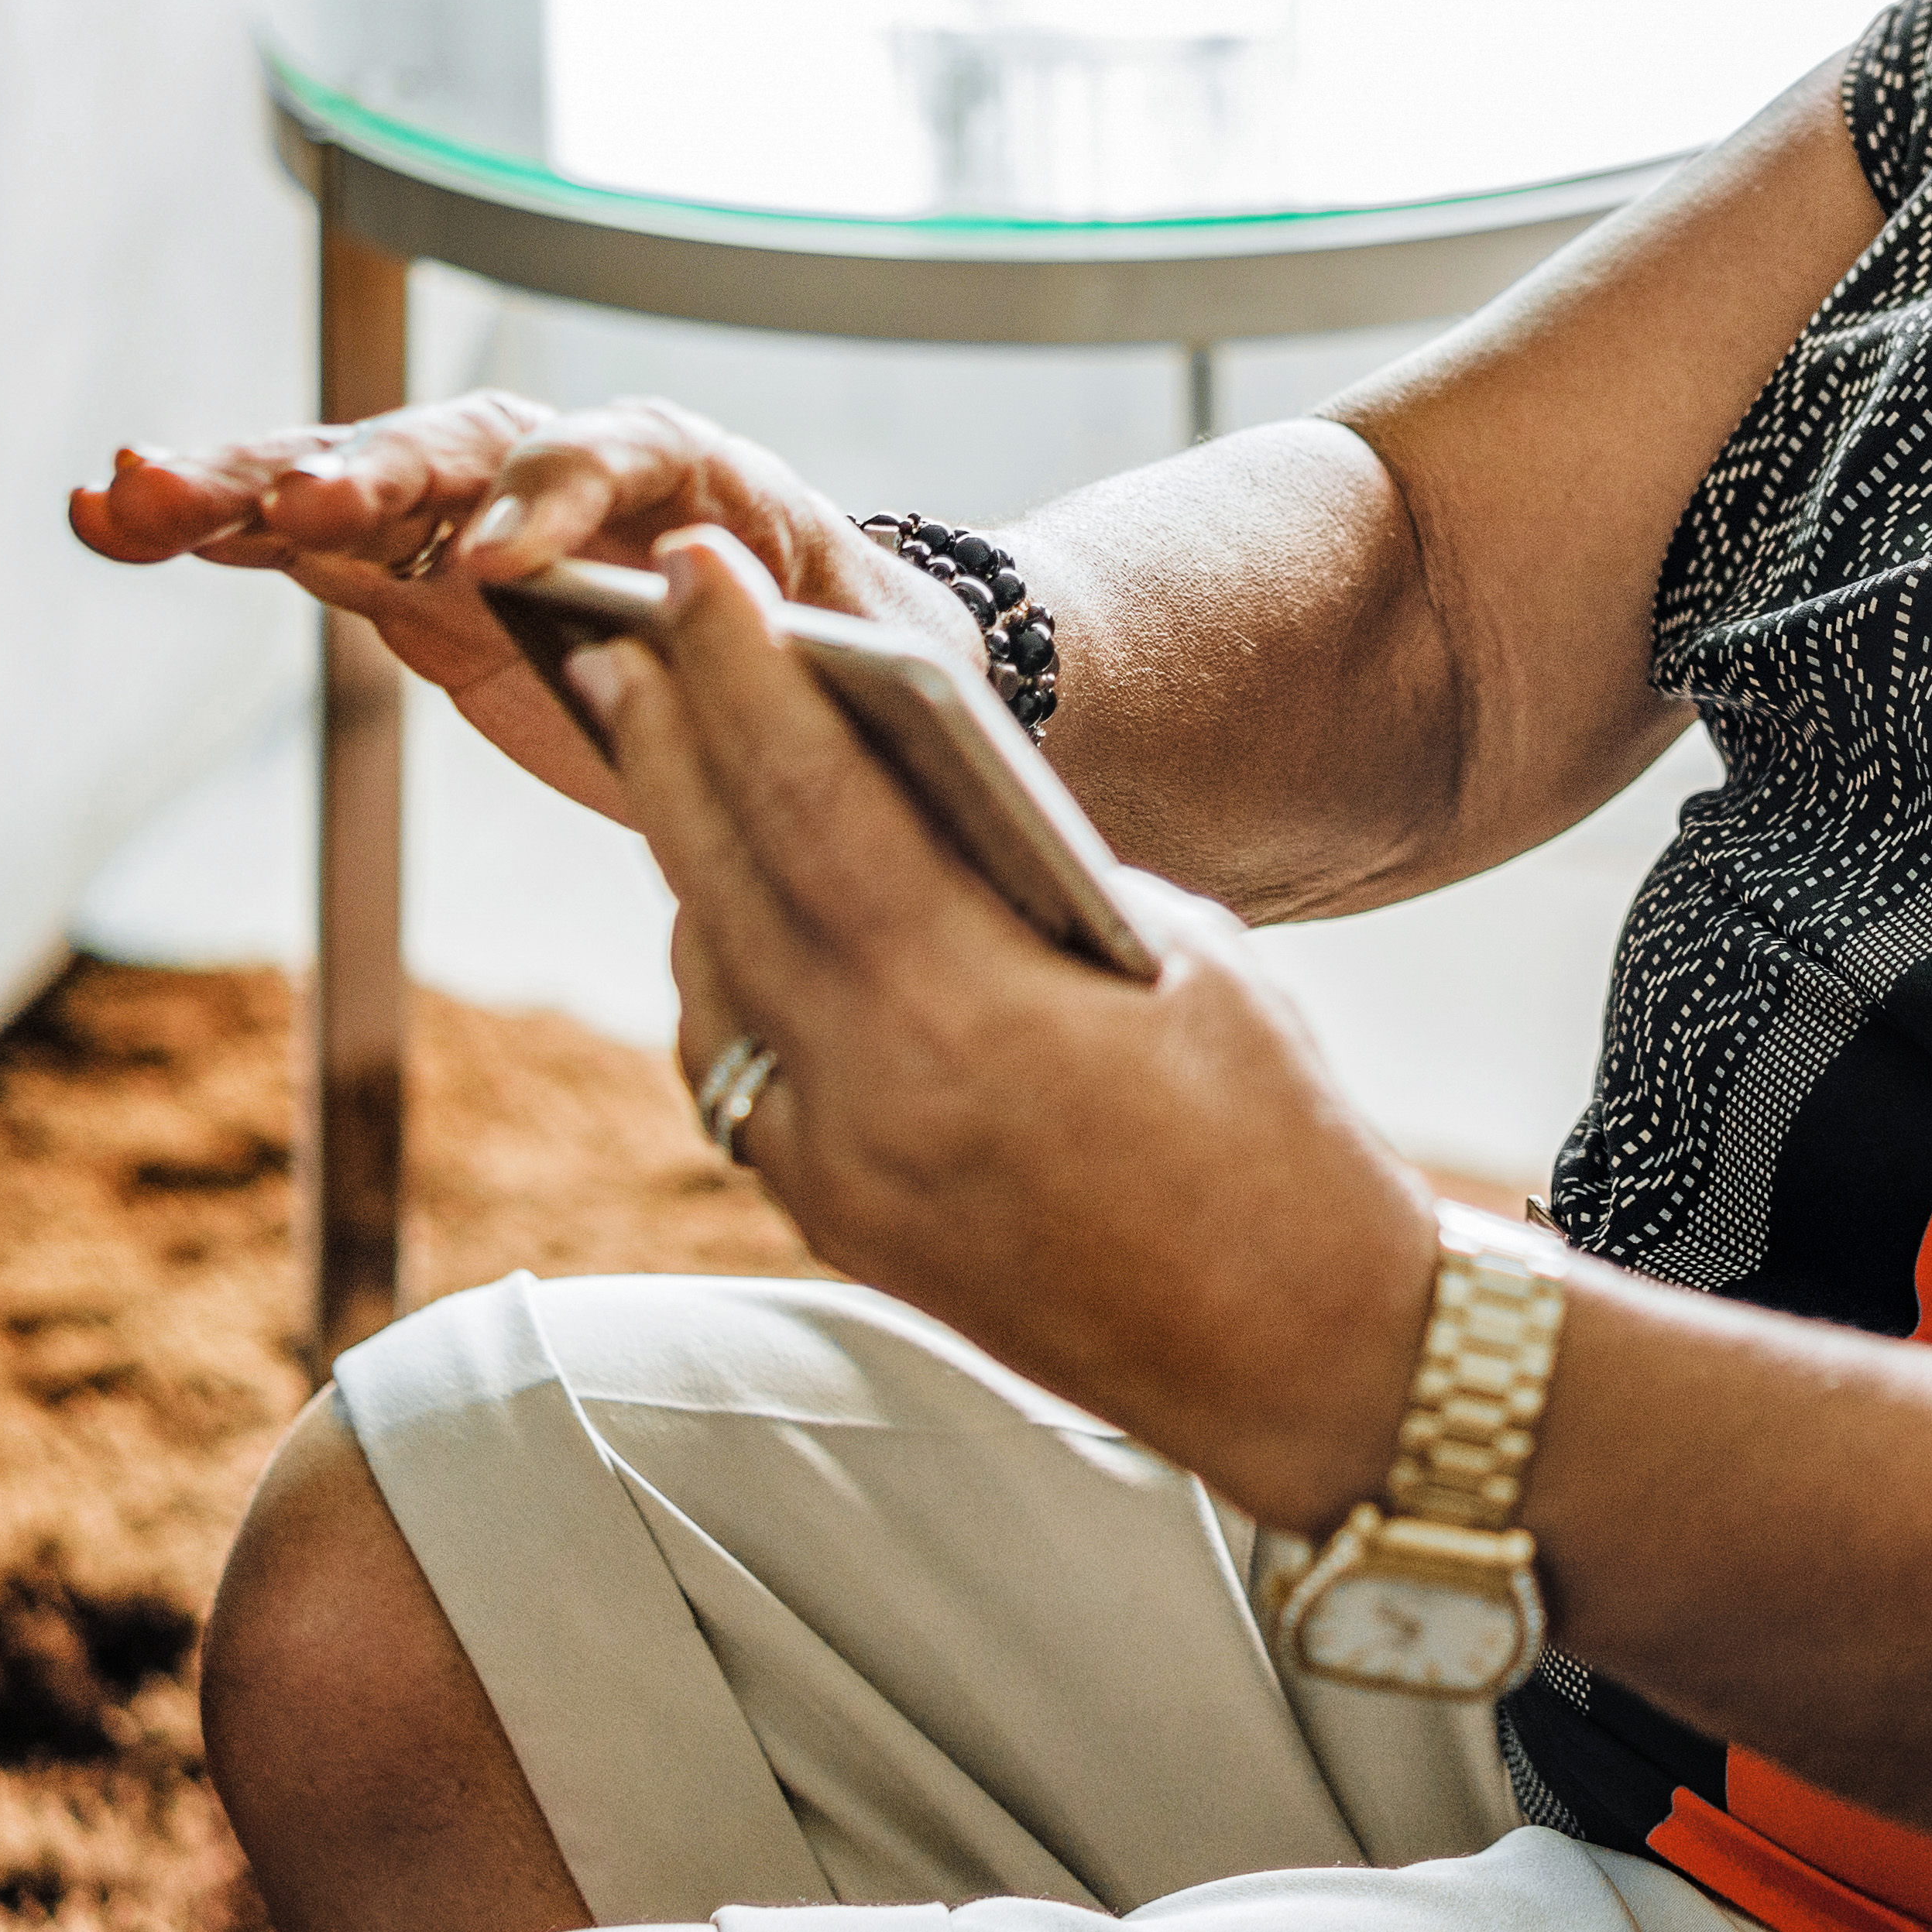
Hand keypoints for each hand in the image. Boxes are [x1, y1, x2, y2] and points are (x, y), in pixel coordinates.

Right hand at [68, 398, 962, 817]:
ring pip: (354, 482)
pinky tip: (116, 522)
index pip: (626, 448)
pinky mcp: (418, 579)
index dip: (560, 492)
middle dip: (363, 469)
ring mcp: (479, 517)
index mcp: (699, 471)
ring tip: (128, 495)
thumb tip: (729, 607)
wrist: (834, 670)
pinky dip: (221, 531)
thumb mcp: (873, 657)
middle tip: (282, 501)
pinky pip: (312, 542)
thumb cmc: (867, 658)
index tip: (501, 558)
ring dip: (241, 486)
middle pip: (457, 445)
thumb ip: (795, 642)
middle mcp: (571, 471)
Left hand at [609, 529, 1434, 1530]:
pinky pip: (741, 1071)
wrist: (1307, 1358)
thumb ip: (1029, 881)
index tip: (695, 573)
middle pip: (725, 884)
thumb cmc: (1281, 1134)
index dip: (743, 675)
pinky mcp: (840, 1229)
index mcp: (973, 1021)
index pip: (814, 807)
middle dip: (671, 743)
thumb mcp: (1180, 958)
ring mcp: (842, 1183)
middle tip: (624, 630)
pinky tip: (737, 909)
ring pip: (713, 982)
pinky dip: (728, 972)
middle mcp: (874, 1108)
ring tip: (672, 747)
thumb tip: (918, 809)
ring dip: (690, 857)